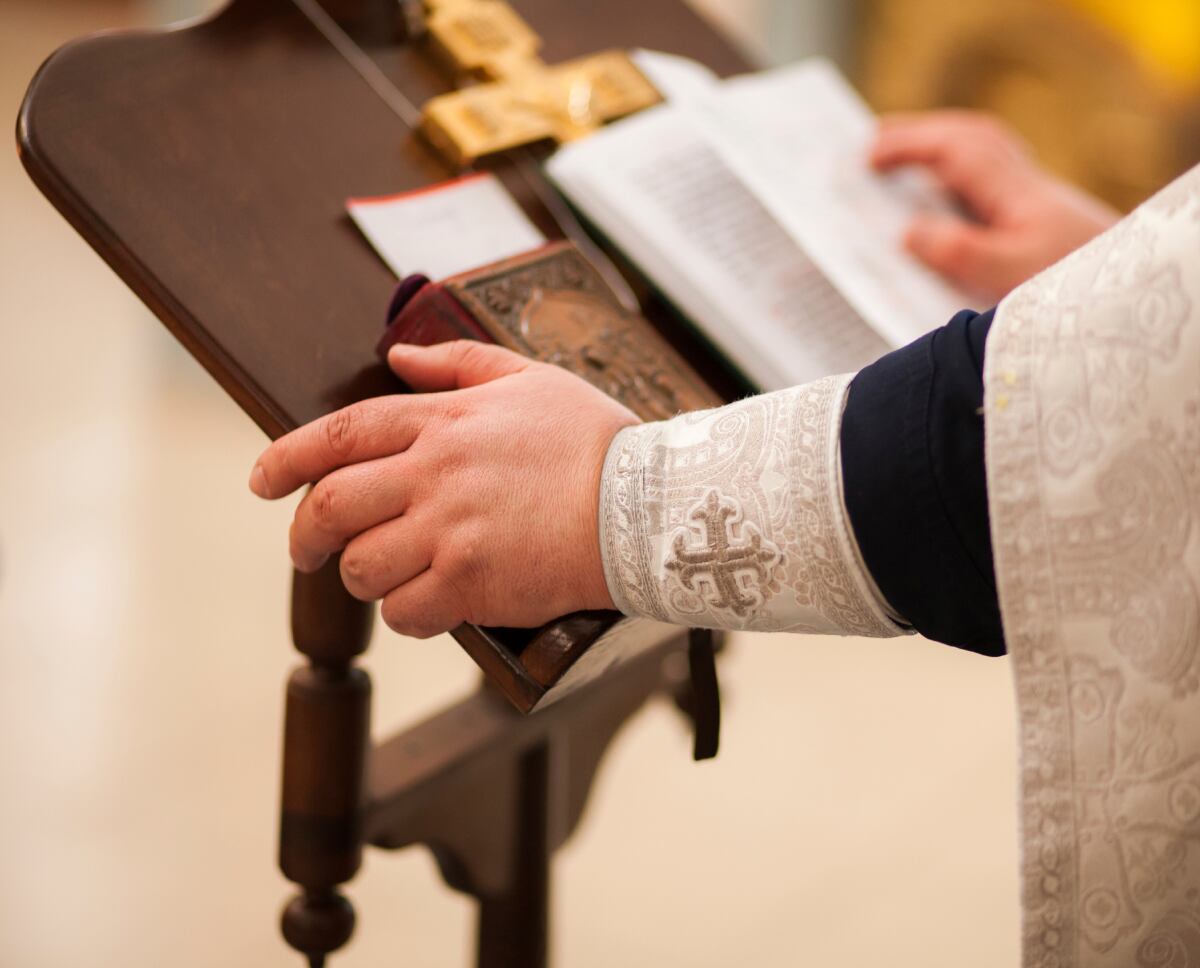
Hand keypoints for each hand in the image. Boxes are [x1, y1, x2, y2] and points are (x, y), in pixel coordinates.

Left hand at [249, 341, 638, 636]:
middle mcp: (434, 474)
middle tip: (304, 550)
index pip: (339, 435)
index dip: (286, 458)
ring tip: (386, 577)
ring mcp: (450, 531)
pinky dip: (406, 614)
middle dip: (303, 535)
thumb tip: (396, 354)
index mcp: (442, 422)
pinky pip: (406, 612)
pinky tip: (428, 605)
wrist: (646, 505)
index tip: (260, 481)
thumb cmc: (593, 442)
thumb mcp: (529, 378)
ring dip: (362, 577)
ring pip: (361, 567)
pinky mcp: (473, 584)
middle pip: (331, 507)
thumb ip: (456, 364)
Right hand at [870, 111, 1119, 300]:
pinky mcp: (1041, 220)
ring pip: (983, 155)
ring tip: (897, 163)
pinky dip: (958, 176)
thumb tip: (908, 230)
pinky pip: (991, 180)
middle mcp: (1028, 187)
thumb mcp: (1006, 277)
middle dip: (918, 135)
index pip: (956, 150)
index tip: (866, 157)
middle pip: (969, 138)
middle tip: (871, 145)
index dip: (909, 146)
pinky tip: (942, 200)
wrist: (1128, 297)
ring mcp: (1037, 201)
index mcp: (1016, 194)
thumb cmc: (1071, 290)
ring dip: (938, 150)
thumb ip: (956, 251)